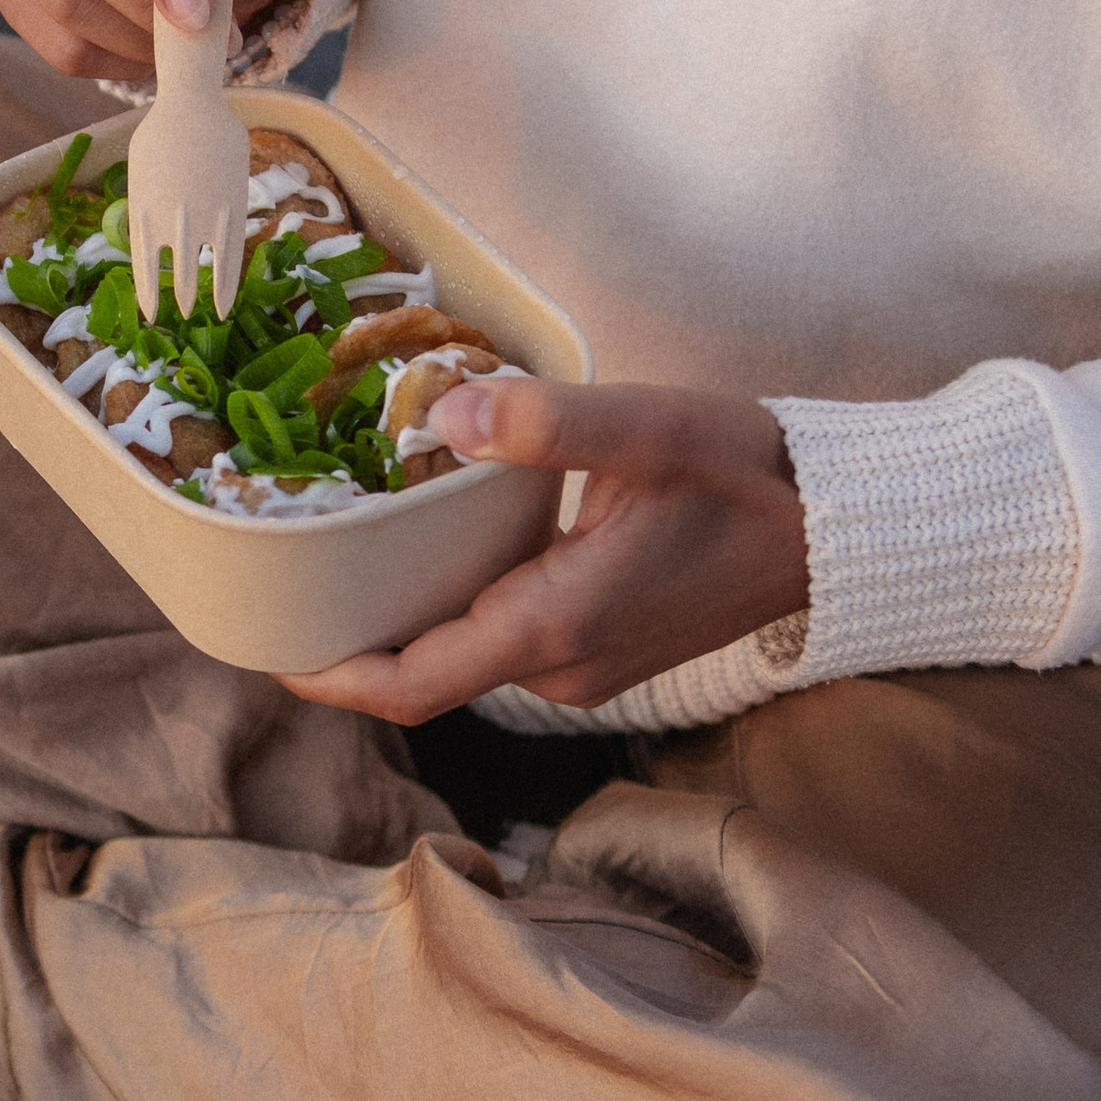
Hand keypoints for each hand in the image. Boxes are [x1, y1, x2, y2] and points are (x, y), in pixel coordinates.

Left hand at [282, 378, 809, 727]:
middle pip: (420, 677)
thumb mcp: (651, 428)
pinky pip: (497, 643)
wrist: (837, 528)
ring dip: (396, 623)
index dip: (327, 675)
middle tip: (277, 577)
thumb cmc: (751, 474)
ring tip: (330, 556)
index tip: (263, 643)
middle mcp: (560, 667)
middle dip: (345, 641)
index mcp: (554, 626)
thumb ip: (547, 424)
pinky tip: (420, 548)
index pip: (411, 685)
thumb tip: (445, 416)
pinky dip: (447, 609)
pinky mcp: (598, 649)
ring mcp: (582, 667)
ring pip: (458, 660)